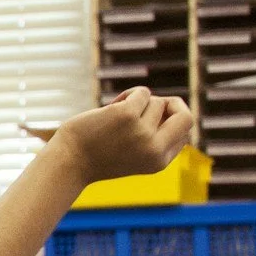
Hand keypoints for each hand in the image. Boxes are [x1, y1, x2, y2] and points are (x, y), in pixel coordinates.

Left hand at [24, 89, 194, 185]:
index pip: (184, 133)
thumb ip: (157, 138)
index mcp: (160, 162)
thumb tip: (172, 105)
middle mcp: (155, 149)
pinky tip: (113, 105)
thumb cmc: (99, 155)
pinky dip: (129, 94)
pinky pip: (142, 92)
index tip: (149, 122)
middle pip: (187, 117)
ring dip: (138, 103)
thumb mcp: (136, 154)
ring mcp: (142, 132)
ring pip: (157, 102)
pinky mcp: (127, 115)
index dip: (169, 122)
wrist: (68, 162)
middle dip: (173, 106)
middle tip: (150, 107)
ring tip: (117, 115)